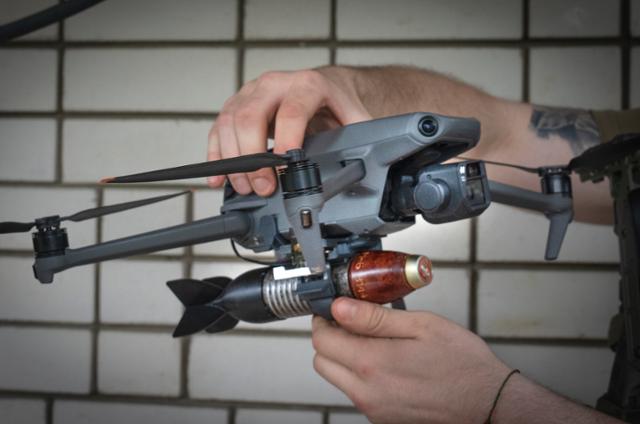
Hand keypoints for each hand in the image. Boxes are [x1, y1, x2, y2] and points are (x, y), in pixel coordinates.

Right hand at [207, 68, 370, 195]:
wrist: (327, 85)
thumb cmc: (337, 102)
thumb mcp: (355, 117)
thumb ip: (360, 138)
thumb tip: (370, 164)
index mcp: (306, 85)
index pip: (290, 111)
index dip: (286, 140)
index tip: (285, 167)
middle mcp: (274, 84)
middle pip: (250, 116)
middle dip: (253, 157)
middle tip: (264, 186)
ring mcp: (252, 93)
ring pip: (229, 122)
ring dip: (233, 160)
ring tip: (246, 188)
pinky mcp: (237, 105)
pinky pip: (219, 128)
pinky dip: (216, 155)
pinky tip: (219, 177)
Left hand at [312, 297, 509, 423]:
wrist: (488, 402)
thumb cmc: (462, 363)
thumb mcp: (421, 326)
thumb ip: (374, 317)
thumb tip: (339, 307)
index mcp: (373, 364)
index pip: (322, 340)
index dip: (324, 319)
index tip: (335, 309)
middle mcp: (367, 391)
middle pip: (323, 361)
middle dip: (330, 338)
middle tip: (352, 322)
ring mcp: (374, 408)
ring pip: (337, 378)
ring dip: (344, 357)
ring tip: (374, 340)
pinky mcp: (382, 417)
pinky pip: (356, 392)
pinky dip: (360, 374)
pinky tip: (386, 361)